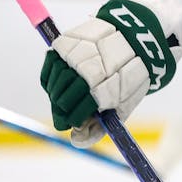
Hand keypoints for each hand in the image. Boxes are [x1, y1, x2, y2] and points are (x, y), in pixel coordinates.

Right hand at [40, 0, 175, 146]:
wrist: (133, 38)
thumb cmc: (129, 76)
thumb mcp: (122, 104)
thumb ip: (100, 124)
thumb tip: (77, 142)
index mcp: (101, 91)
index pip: (75, 113)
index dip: (70, 122)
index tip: (69, 125)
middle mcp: (84, 74)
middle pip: (61, 101)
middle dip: (60, 112)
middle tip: (62, 116)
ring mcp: (72, 59)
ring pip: (53, 85)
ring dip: (55, 96)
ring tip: (61, 100)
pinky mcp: (64, 45)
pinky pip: (48, 68)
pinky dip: (49, 80)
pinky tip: (55, 85)